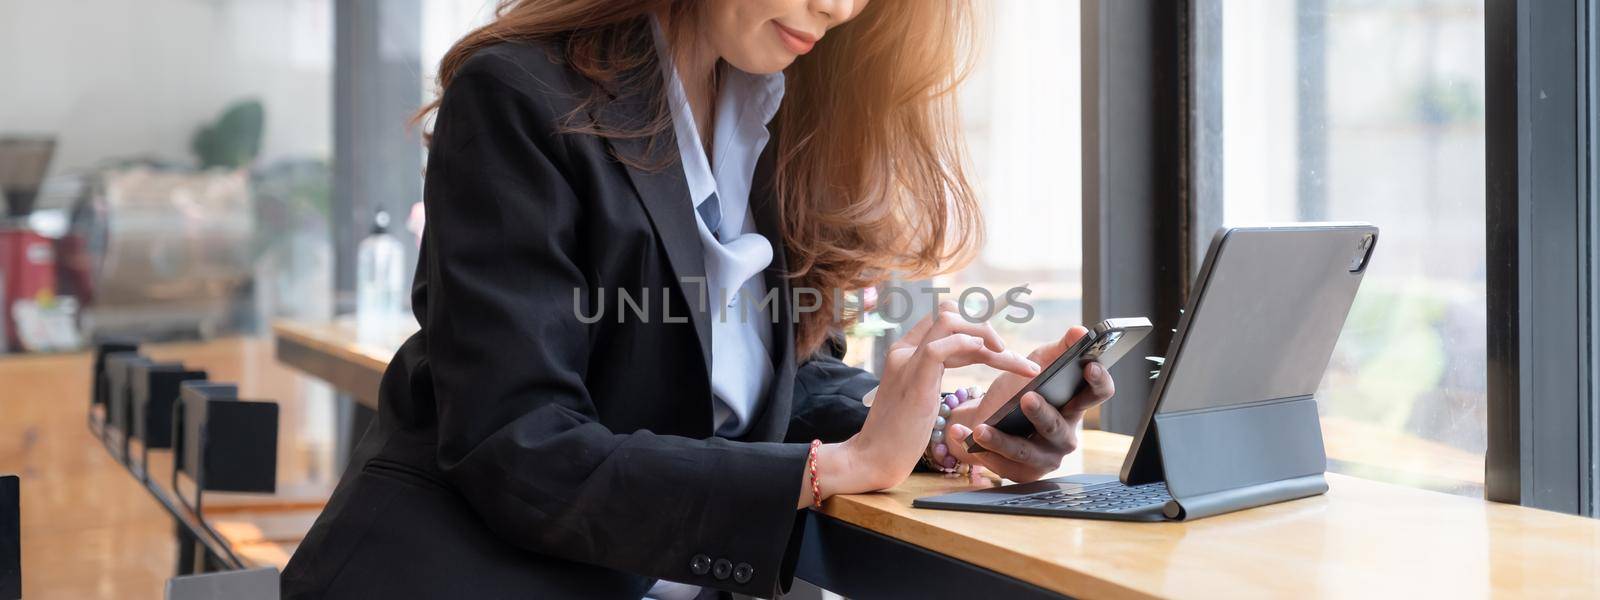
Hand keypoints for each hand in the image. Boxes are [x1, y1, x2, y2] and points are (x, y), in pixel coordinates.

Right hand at [817, 302, 1040, 499]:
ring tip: (1012, 359)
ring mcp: (907, 363)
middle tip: (1011, 356)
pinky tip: (994, 358)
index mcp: (904, 353)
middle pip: (949, 315)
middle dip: (986, 329)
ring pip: (950, 322)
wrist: (871, 459)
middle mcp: (904, 351)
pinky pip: (942, 347)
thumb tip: (960, 373)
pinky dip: (972, 346)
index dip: (974, 329)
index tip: (1000, 349)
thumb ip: (931, 378)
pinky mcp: (914, 381)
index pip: (942, 322)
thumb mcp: (918, 399)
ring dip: (987, 335)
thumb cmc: (897, 437)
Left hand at [943, 326, 1116, 482]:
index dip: (1098, 381)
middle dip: (1043, 414)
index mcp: (1074, 405)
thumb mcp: (1035, 365)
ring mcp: (1045, 458)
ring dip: (1001, 440)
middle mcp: (1065, 435)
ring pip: (1025, 451)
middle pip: (1059, 428)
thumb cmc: (1018, 390)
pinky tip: (963, 437)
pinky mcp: (1022, 473)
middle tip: (1026, 398)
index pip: (1099, 394)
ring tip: (981, 428)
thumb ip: (1058, 348)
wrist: (986, 418)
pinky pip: (1001, 464)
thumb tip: (1080, 331)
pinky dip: (980, 450)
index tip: (1089, 365)